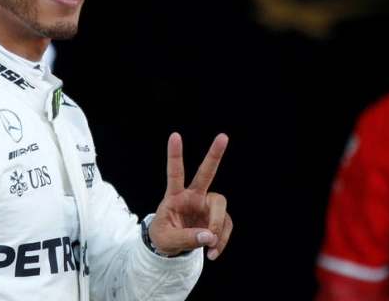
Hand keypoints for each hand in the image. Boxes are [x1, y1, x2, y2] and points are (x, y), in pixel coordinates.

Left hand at [148, 132, 231, 259]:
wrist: (171, 248)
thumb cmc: (164, 237)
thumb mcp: (167, 240)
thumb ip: (186, 238)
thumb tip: (209, 236)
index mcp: (175, 196)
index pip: (175, 173)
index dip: (175, 155)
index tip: (175, 135)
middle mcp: (193, 196)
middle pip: (206, 173)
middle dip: (214, 155)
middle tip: (223, 136)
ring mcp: (206, 206)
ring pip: (221, 208)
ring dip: (218, 228)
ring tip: (209, 246)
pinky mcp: (216, 219)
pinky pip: (224, 228)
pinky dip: (221, 241)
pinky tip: (213, 252)